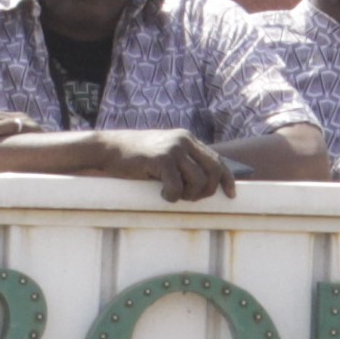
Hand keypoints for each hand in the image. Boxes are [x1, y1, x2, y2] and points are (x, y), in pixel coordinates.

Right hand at [101, 129, 236, 201]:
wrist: (109, 148)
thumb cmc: (136, 157)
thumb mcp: (165, 155)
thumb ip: (184, 163)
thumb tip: (206, 186)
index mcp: (188, 139)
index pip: (217, 160)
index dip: (227, 179)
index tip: (230, 195)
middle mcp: (184, 141)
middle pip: (213, 170)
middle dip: (208, 190)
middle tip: (192, 198)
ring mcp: (173, 148)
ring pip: (198, 180)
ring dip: (189, 195)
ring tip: (174, 195)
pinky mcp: (160, 159)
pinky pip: (177, 187)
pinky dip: (172, 196)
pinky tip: (162, 195)